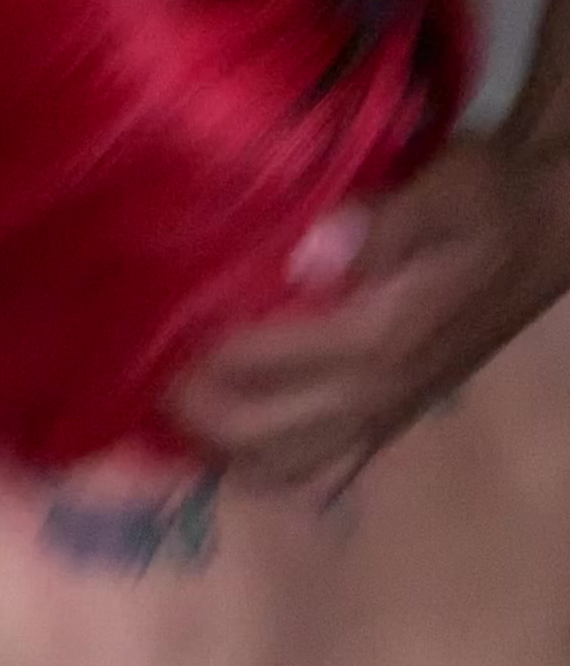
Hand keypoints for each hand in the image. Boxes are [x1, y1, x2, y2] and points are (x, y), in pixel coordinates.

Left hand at [170, 135, 563, 494]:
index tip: (136, 327)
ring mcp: (377, 422)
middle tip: (137, 368)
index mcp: (375, 343)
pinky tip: (221, 444)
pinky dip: (260, 469)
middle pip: (248, 434)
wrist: (547, 233)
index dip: (186, 355)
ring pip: (274, 469)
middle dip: (185, 409)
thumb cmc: (487, 202)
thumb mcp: (450, 190)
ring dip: (214, 447)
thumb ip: (385, 223)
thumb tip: (310, 253)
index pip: (250, 367)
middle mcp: (370, 399)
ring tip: (165, 408)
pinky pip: (311, 475)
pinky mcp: (384, 426)